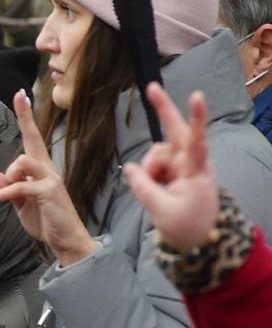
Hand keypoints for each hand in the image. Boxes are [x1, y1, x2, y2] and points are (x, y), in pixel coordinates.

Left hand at [0, 89, 97, 266]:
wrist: (65, 239)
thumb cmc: (46, 220)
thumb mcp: (20, 205)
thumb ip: (8, 189)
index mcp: (40, 170)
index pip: (32, 139)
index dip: (26, 118)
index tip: (21, 96)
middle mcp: (47, 169)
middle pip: (33, 138)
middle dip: (25, 117)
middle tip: (19, 95)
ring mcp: (49, 178)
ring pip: (22, 161)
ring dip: (9, 176)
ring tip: (6, 193)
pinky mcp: (48, 191)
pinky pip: (19, 187)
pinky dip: (2, 194)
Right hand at [124, 83, 218, 251]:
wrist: (198, 240)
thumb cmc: (188, 225)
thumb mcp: (162, 210)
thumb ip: (143, 187)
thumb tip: (128, 168)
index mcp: (196, 171)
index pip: (197, 141)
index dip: (196, 118)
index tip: (197, 95)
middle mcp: (190, 162)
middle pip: (174, 132)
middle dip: (163, 109)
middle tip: (151, 87)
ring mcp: (180, 165)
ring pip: (155, 154)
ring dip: (148, 170)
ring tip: (156, 192)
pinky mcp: (172, 171)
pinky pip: (151, 166)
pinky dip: (148, 177)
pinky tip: (156, 190)